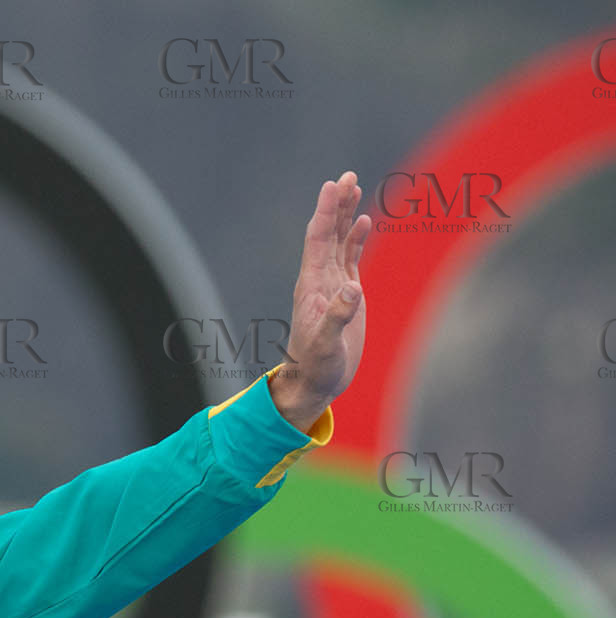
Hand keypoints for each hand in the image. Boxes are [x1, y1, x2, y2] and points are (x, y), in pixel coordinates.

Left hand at [272, 171, 370, 431]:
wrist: (316, 382)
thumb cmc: (317, 367)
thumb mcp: (325, 346)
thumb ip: (337, 318)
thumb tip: (353, 290)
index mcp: (311, 286)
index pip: (318, 239)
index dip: (326, 212)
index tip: (333, 185)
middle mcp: (319, 279)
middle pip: (328, 232)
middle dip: (337, 204)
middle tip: (348, 175)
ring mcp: (332, 284)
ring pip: (340, 240)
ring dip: (347, 214)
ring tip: (355, 186)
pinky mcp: (346, 293)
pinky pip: (350, 257)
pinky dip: (357, 238)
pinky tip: (365, 221)